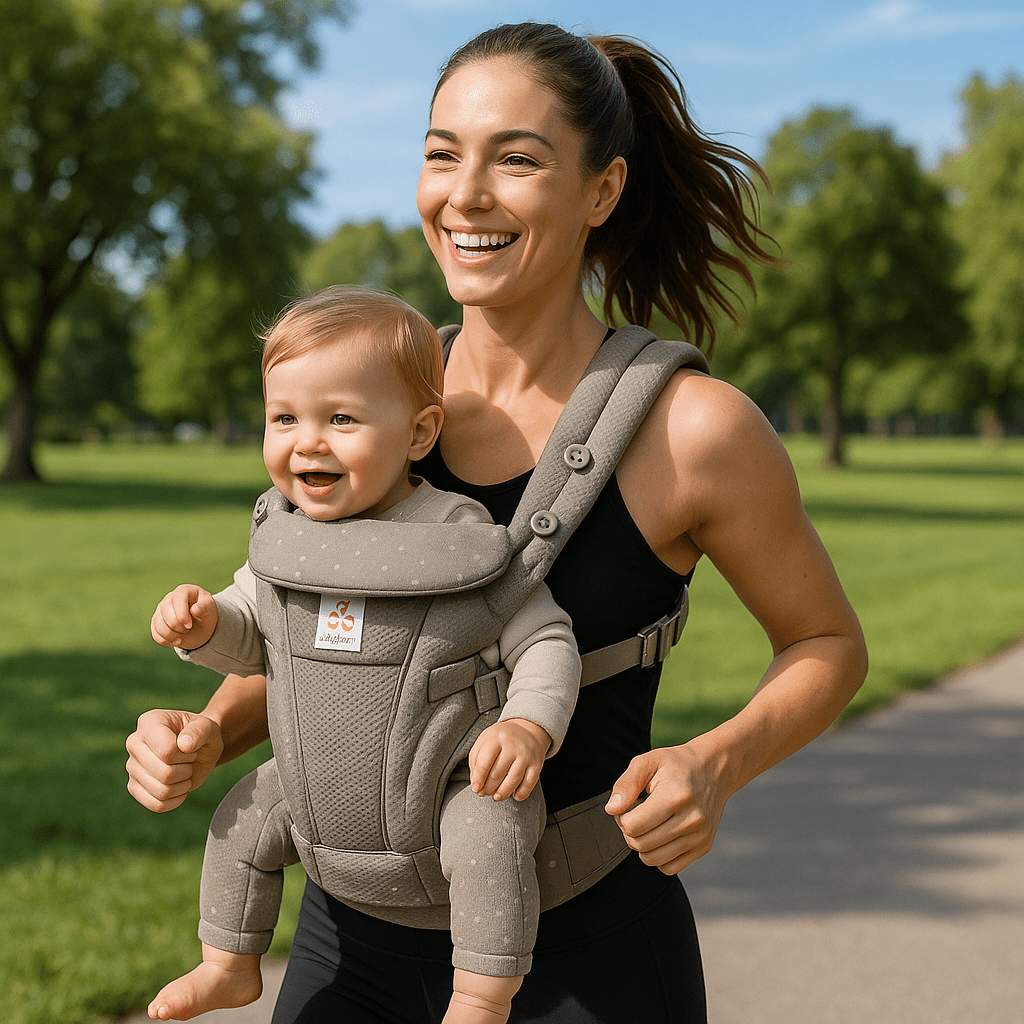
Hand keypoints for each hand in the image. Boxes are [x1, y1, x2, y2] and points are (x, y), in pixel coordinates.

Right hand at [125, 710, 224, 811]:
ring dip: (183, 785)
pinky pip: (157, 805)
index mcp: (149, 722)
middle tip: (189, 760)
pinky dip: (175, 800)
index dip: (187, 755)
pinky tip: (179, 786)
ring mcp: (131, 766)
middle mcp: (134, 742)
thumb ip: (199, 731)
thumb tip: (184, 745)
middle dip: (186, 770)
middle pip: (164, 774)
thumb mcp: (208, 727)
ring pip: (161, 791)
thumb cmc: (202, 735)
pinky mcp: (134, 787)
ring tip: (184, 771)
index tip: (191, 747)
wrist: (199, 748)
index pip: (167, 752)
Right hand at [151, 585, 217, 649]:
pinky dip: (167, 641)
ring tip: (183, 634)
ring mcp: (160, 610)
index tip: (190, 625)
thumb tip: (194, 610)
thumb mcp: (209, 608)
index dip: (182, 616)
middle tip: (189, 628)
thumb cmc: (205, 612)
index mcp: (183, 591)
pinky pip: (156, 635)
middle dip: (179, 627)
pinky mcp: (156, 622)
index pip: (177, 602)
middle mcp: (169, 598)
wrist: (201, 623)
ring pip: (159, 626)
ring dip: (172, 635)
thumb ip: (204, 607)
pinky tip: (177, 640)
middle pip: (166, 615)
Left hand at [469, 718, 550, 801]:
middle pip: (497, 773)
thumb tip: (476, 784)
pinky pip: (529, 783)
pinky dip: (521, 793)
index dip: (478, 778)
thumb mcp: (484, 741)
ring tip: (496, 796)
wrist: (526, 729)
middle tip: (484, 792)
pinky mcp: (537, 764)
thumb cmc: (501, 739)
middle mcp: (512, 745)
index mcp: (496, 737)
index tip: (475, 788)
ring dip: (502, 793)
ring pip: (513, 780)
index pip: (484, 761)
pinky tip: (515, 795)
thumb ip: (476, 761)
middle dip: (488, 788)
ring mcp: (526, 755)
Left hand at [605, 742, 727, 874]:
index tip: (628, 805)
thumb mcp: (648, 761)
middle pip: (640, 845)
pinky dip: (658, 856)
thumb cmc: (676, 764)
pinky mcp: (704, 847)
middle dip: (629, 832)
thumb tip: (611, 809)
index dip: (621, 817)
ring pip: (653, 860)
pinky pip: (670, 868)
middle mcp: (691, 820)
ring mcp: (700, 836)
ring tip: (648, 825)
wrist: (713, 769)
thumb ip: (626, 784)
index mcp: (675, 797)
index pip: (633, 826)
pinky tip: (660, 836)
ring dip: (642, 845)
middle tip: (636, 814)